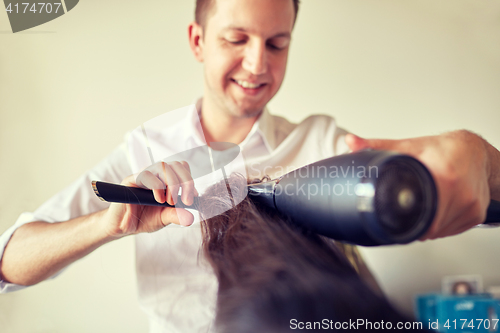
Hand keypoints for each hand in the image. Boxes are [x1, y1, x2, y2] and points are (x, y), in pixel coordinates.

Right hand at [103, 161, 198, 237]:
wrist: (123, 226)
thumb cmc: (143, 218)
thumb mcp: (164, 218)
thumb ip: (177, 215)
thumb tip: (192, 217)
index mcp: (166, 179)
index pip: (182, 168)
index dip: (189, 180)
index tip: (191, 198)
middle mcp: (156, 174)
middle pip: (176, 164)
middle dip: (186, 181)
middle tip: (186, 201)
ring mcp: (143, 175)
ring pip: (163, 166)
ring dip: (172, 184)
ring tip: (170, 202)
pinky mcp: (131, 180)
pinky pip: (146, 175)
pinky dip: (157, 187)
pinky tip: (159, 200)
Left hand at [345, 130, 492, 239]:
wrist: (475, 151)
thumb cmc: (442, 149)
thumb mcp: (408, 146)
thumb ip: (376, 146)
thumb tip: (351, 142)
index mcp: (443, 174)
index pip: (420, 209)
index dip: (403, 216)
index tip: (394, 214)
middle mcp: (461, 191)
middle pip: (427, 224)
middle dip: (412, 221)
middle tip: (406, 209)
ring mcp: (471, 205)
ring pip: (439, 231)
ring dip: (426, 226)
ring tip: (422, 206)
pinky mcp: (476, 214)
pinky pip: (451, 231)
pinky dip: (439, 226)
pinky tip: (436, 210)